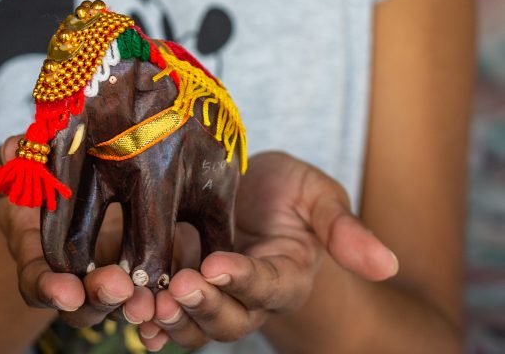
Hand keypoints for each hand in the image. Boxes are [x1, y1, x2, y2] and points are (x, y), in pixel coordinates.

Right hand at [0, 136, 154, 327]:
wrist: (84, 174)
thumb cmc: (47, 168)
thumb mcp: (29, 158)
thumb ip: (19, 153)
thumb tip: (12, 148)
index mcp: (35, 251)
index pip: (36, 280)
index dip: (48, 288)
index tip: (67, 290)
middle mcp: (68, 275)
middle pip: (81, 304)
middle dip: (98, 298)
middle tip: (119, 287)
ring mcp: (102, 278)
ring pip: (116, 303)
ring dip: (133, 301)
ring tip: (151, 295)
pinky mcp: (137, 271)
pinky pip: (147, 293)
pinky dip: (160, 297)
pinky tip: (175, 289)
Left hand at [139, 150, 398, 350]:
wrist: (251, 191)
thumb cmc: (289, 192)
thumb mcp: (319, 195)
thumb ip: (345, 229)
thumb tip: (387, 263)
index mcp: (285, 275)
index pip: (266, 284)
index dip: (244, 279)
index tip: (220, 265)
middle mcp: (248, 296)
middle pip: (228, 316)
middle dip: (202, 305)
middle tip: (177, 286)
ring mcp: (212, 295)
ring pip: (193, 323)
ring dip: (170, 319)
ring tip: (144, 305)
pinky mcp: (180, 285)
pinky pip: (166, 315)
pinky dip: (147, 320)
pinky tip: (126, 315)